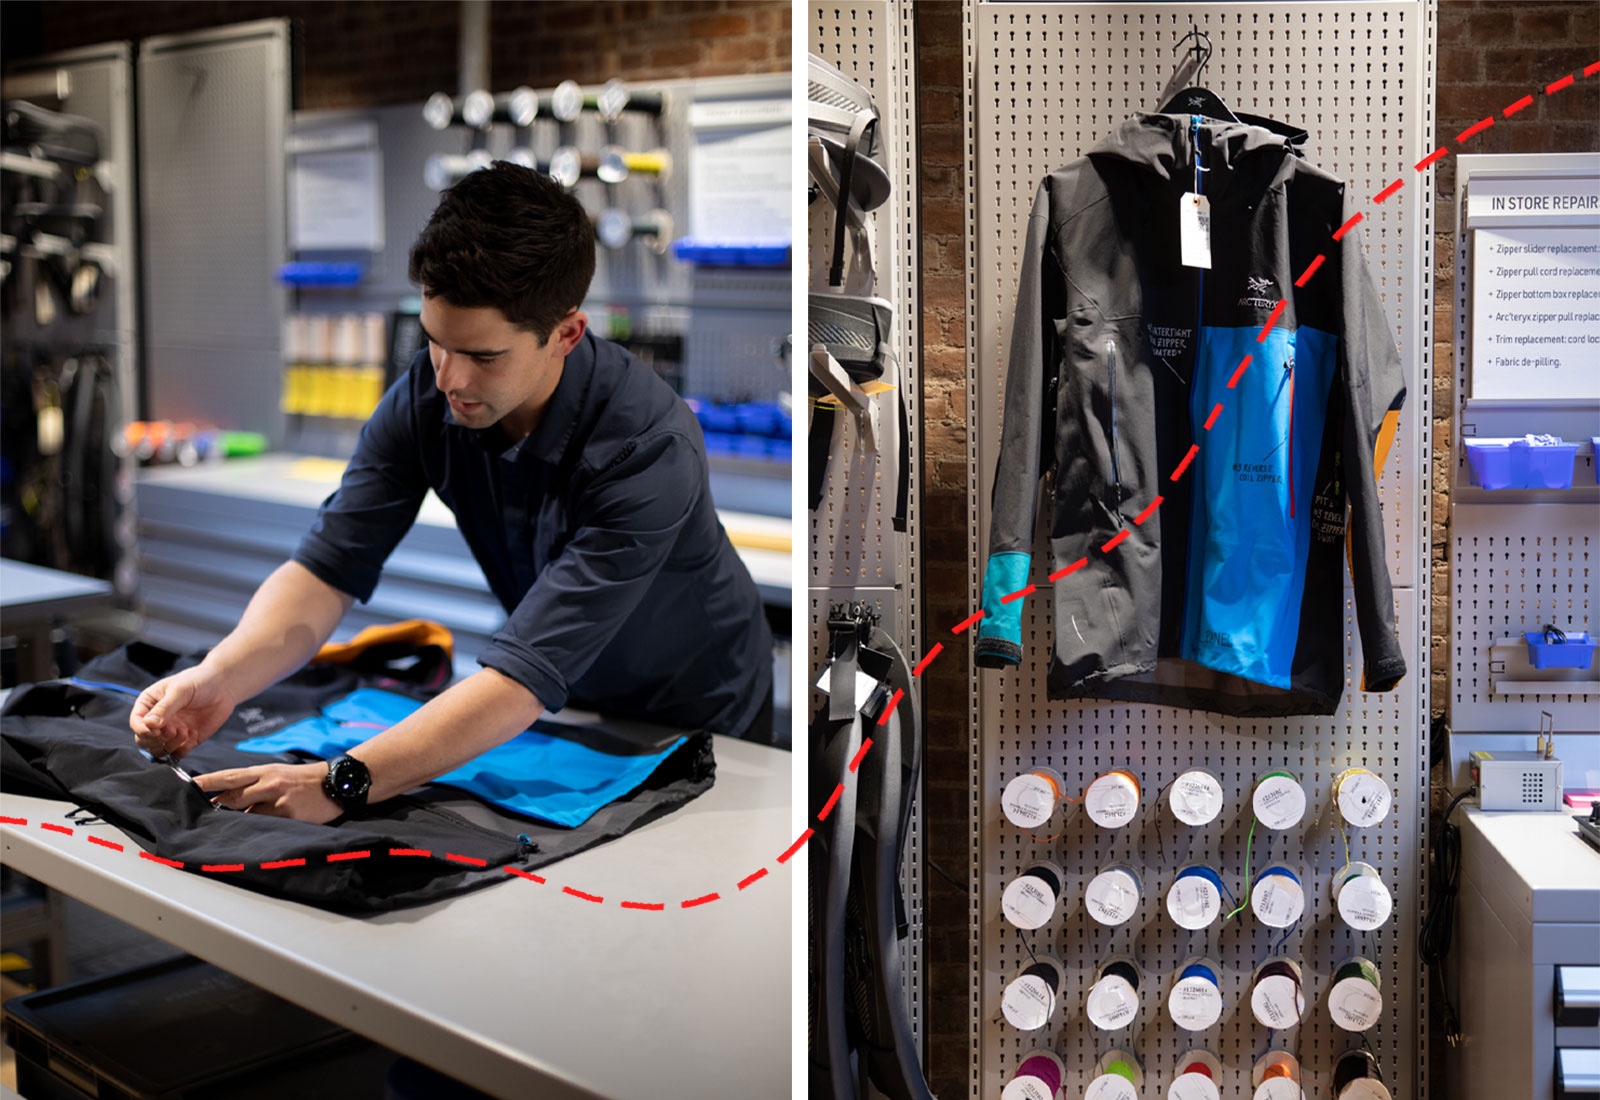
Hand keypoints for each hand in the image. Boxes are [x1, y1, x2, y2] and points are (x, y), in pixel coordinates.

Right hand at [130, 665, 235, 758]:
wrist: (222, 686)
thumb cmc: (198, 681)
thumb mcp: (180, 690)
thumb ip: (164, 708)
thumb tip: (149, 725)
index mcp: (148, 704)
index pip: (136, 723)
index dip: (143, 730)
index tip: (157, 729)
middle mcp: (157, 720)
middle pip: (143, 741)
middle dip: (157, 740)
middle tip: (173, 730)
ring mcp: (170, 731)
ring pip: (158, 750)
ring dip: (170, 745)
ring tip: (185, 731)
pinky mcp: (185, 740)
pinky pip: (177, 754)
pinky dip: (183, 749)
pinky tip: (193, 734)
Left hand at [193, 763, 341, 823]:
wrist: (337, 783)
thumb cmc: (303, 780)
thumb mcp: (277, 774)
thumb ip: (252, 784)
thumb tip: (225, 800)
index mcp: (263, 771)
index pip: (228, 777)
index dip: (206, 783)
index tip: (186, 788)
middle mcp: (268, 784)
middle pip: (231, 797)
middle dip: (212, 807)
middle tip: (193, 815)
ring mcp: (278, 801)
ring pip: (245, 815)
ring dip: (232, 823)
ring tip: (218, 831)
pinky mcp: (288, 816)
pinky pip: (264, 826)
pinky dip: (254, 831)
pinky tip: (248, 836)